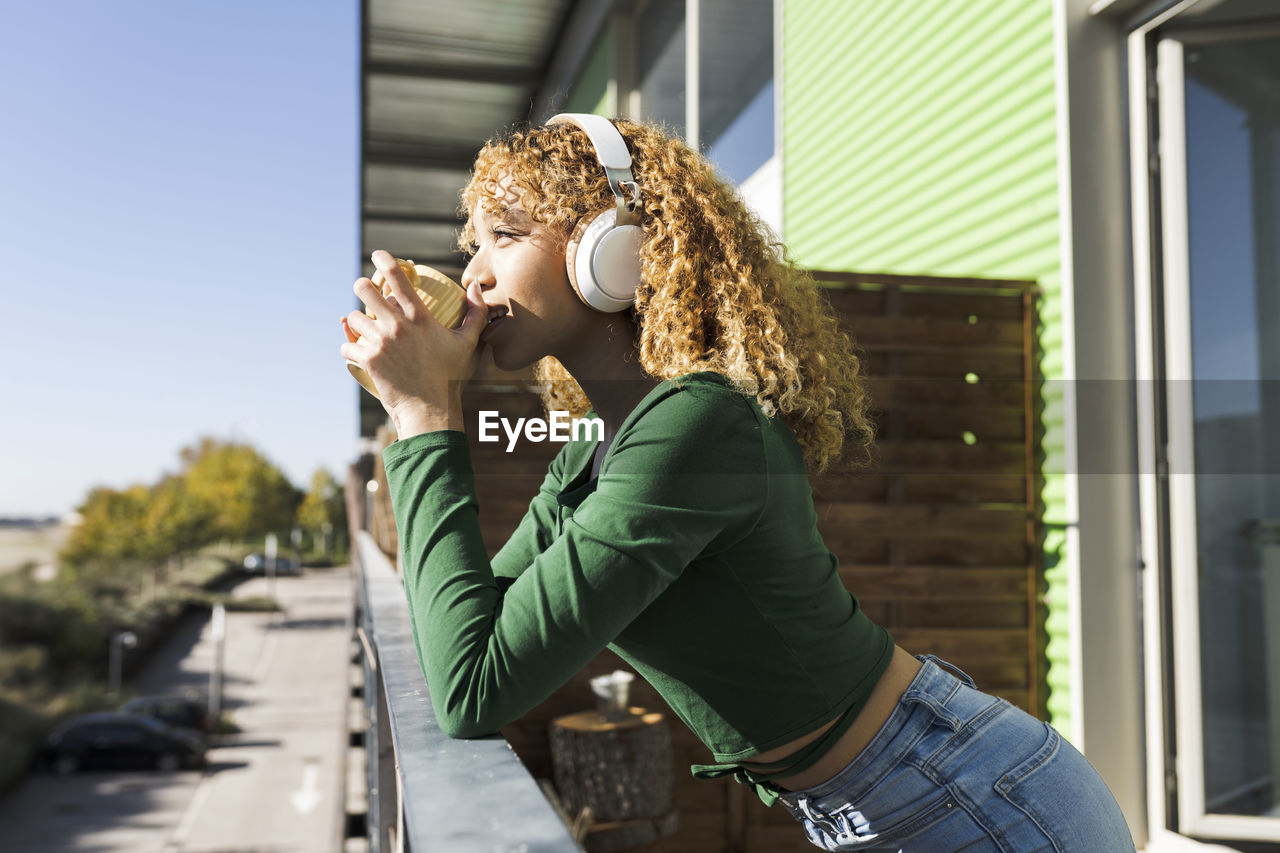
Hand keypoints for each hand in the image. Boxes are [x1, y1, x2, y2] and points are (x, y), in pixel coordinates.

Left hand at [341, 250, 487, 436]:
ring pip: (353, 319)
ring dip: (357, 324)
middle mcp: (397, 325)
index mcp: (419, 316)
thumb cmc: (450, 376)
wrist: (430, 409)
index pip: (397, 277)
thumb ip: (476, 313)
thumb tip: (476, 286)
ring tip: (366, 331)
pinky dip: (350, 350)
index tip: (378, 254)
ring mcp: (380, 342)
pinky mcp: (368, 360)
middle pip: (364, 289)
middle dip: (361, 287)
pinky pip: (347, 347)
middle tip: (364, 293)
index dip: (384, 259)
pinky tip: (358, 353)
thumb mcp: (467, 343)